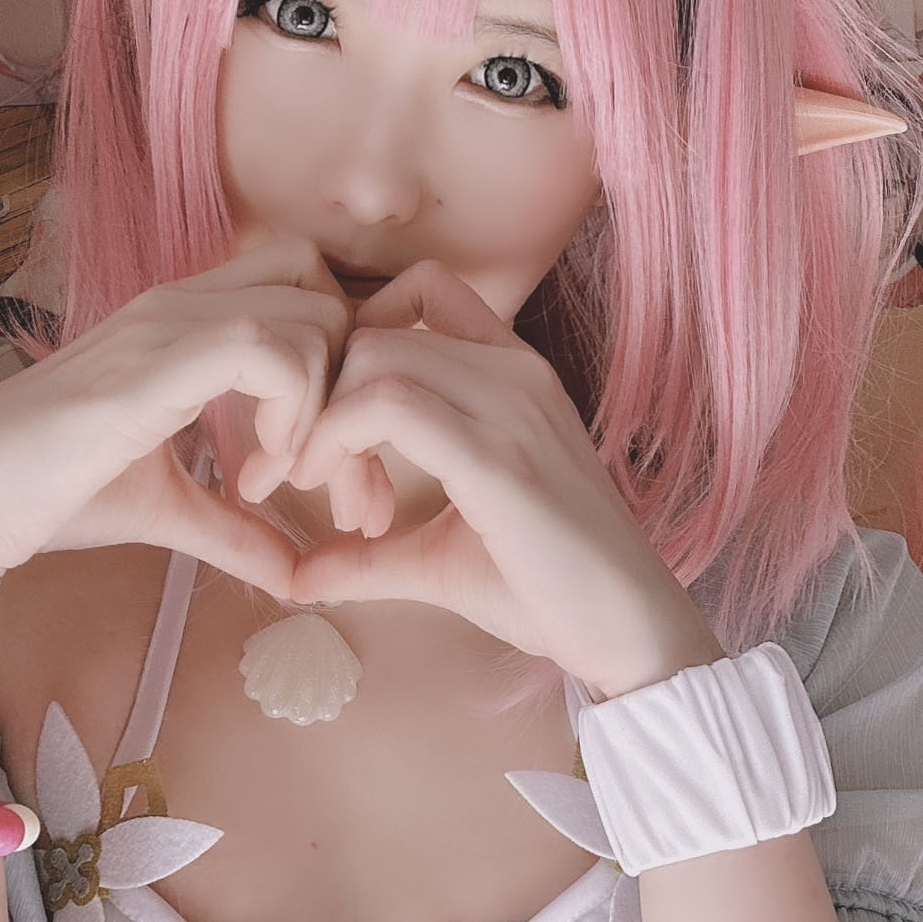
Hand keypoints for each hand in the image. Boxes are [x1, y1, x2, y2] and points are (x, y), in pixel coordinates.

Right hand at [0, 239, 361, 595]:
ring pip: (308, 314)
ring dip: (323, 407)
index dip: (336, 365)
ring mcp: (162, 325)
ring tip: (283, 483)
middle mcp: (178, 303)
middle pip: (323, 289)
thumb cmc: (49, 495)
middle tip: (324, 479)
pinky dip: (290, 413)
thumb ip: (237, 531)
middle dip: (350, 386)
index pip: (302, 286)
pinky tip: (260, 476)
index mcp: (184, 321)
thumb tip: (299, 574)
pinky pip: (265, 349)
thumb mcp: (168, 511)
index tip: (316, 464)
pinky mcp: (148, 364)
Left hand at [282, 267, 720, 696]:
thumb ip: (367, 556)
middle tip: (310, 479)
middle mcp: (516, 371)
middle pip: (376, 329)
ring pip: (374, 356)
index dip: (353, 345)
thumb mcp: (438, 558)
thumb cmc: (547, 591)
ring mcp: (512, 407)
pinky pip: (389, 406)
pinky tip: (343, 502)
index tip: (330, 427)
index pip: (419, 292)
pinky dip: (338, 440)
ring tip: (324, 496)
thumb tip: (295, 577)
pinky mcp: (501, 458)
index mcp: (511, 375)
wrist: (627, 630)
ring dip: (324, 423)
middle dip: (322, 398)